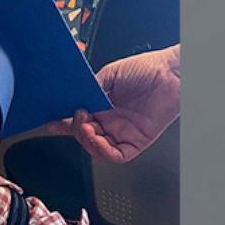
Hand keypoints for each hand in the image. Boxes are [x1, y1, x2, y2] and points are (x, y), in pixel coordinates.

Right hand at [47, 44, 180, 162]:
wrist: (171, 73)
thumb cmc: (147, 69)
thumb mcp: (109, 74)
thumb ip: (91, 88)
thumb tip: (74, 98)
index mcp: (103, 105)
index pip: (79, 119)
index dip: (64, 123)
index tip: (53, 121)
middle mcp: (112, 121)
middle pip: (85, 136)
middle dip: (75, 130)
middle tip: (76, 118)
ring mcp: (123, 132)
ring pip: (98, 148)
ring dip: (87, 141)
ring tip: (85, 127)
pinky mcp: (137, 142)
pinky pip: (117, 155)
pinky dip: (103, 151)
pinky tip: (98, 139)